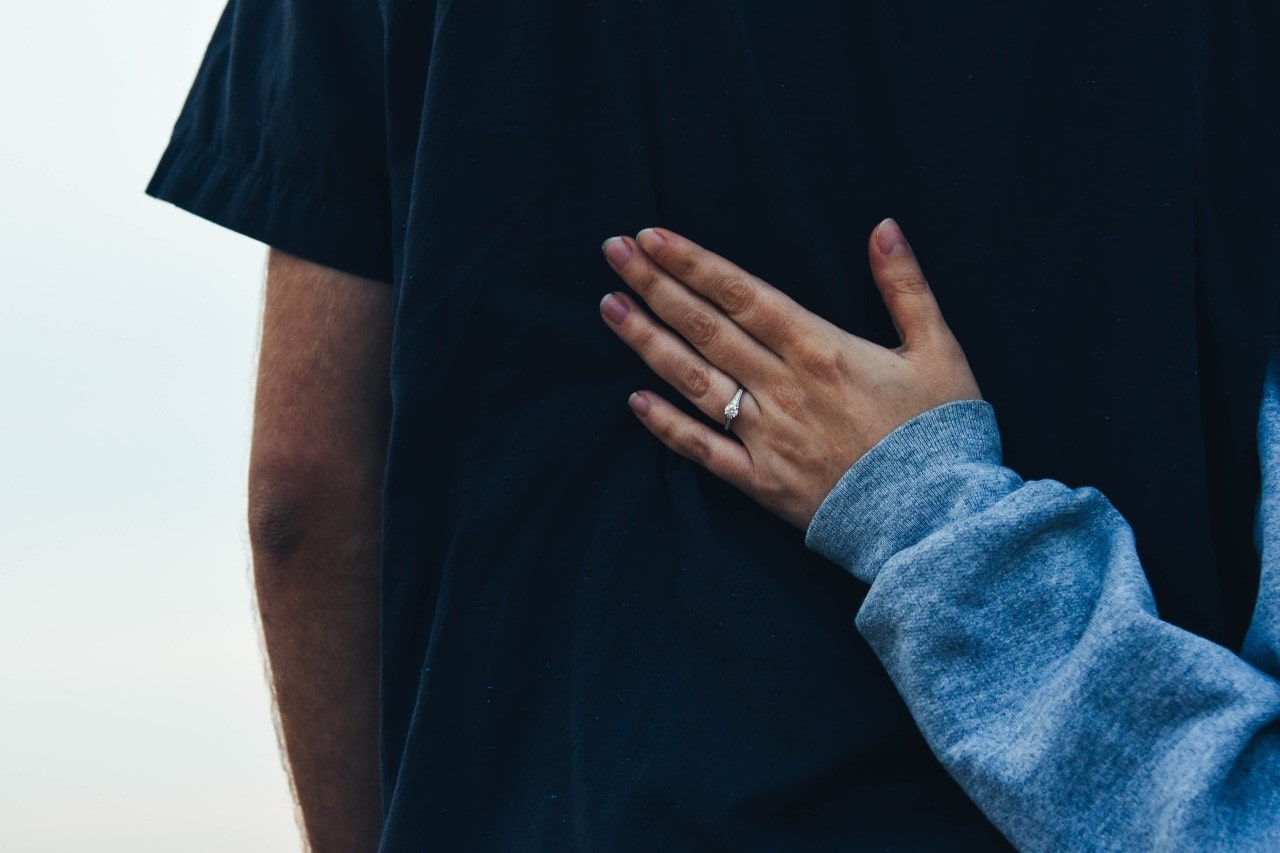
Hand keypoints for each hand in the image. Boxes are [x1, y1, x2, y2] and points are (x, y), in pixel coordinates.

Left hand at [599, 219, 981, 529]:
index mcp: (819, 349)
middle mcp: (782, 387)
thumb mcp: (938, 350)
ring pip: (693, 379)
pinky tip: (633, 401)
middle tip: (613, 253)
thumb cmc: (940, 432)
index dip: (693, 263)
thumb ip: (906, 287)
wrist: (938, 520)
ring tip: (609, 307)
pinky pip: (703, 449)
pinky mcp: (761, 481)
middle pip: (705, 327)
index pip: (740, 294)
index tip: (651, 236)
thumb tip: (883, 226)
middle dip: (655, 286)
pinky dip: (666, 426)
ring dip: (647, 342)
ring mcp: (766, 436)